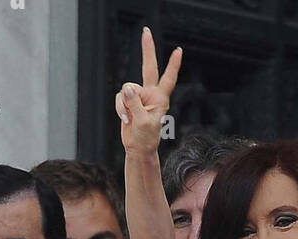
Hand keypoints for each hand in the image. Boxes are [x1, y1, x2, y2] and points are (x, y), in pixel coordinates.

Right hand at [115, 26, 181, 154]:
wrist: (138, 148)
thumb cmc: (146, 139)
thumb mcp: (143, 122)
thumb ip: (134, 104)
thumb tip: (126, 89)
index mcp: (161, 99)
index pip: (168, 78)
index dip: (173, 65)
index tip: (178, 50)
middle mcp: (150, 94)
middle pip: (148, 67)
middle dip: (147, 49)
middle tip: (146, 31)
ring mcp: (139, 97)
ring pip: (126, 89)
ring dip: (124, 105)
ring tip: (129, 118)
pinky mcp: (128, 101)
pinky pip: (119, 98)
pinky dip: (119, 108)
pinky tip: (125, 119)